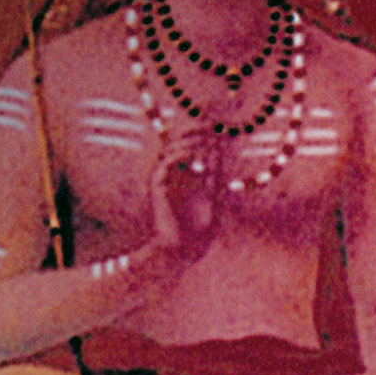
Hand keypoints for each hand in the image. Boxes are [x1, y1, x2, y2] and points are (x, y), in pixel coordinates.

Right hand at [149, 138, 221, 267]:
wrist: (186, 249)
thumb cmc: (200, 228)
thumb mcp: (212, 195)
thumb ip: (213, 174)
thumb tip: (218, 150)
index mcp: (187, 175)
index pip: (192, 148)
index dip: (201, 135)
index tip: (217, 125)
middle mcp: (174, 174)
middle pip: (180, 144)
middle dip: (194, 132)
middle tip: (211, 126)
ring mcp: (164, 179)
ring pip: (172, 150)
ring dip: (189, 142)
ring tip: (206, 139)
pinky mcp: (157, 186)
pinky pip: (165, 163)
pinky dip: (178, 156)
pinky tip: (193, 156)